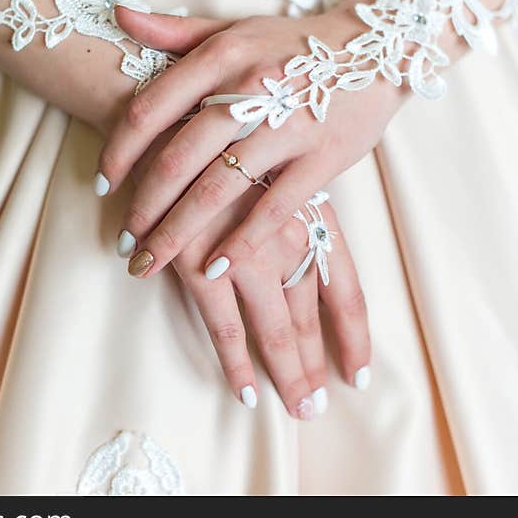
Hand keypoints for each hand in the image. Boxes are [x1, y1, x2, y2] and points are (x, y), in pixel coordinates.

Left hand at [97, 5, 404, 281]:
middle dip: (143, 208)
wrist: (377, 47)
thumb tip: (117, 16)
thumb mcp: (233, 29)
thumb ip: (175, 31)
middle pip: (177, 160)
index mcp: (220, 58)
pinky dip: (241, 241)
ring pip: (217, 190)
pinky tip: (214, 267)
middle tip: (124, 242)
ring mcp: (286, 127)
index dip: (118, 153)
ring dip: (178, 233)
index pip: (150, 111)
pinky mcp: (321, 158)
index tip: (103, 185)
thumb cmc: (293, 44)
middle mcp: (249, 91)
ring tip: (151, 262)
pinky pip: (273, 208)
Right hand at [129, 132, 371, 414]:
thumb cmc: (216, 132)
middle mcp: (286, 234)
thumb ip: (289, 205)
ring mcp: (243, 249)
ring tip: (297, 410)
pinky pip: (222, 324)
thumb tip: (295, 249)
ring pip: (275, 327)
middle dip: (316, 365)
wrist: (159, 107)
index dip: (354, 334)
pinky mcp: (197, 259)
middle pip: (312, 317)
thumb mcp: (268, 161)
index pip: (345, 287)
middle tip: (318, 407)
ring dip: (286, 373)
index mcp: (309, 210)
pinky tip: (243, 389)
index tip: (358, 373)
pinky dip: (234, 358)